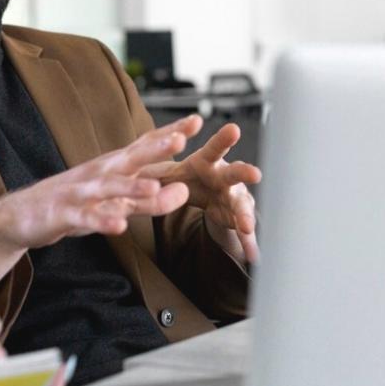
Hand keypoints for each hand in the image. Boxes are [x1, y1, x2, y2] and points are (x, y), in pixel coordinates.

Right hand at [0, 118, 197, 292]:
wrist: (21, 216)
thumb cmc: (75, 203)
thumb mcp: (117, 202)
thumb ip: (150, 198)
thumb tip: (185, 192)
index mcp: (112, 167)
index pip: (144, 146)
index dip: (170, 134)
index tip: (197, 121)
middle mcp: (98, 173)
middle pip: (130, 158)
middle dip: (154, 149)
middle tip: (180, 141)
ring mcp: (80, 193)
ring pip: (109, 188)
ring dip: (131, 186)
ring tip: (154, 186)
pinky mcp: (65, 215)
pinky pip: (86, 218)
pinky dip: (101, 220)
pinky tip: (118, 225)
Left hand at [151, 120, 260, 262]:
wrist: (205, 191)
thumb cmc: (187, 175)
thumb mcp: (169, 172)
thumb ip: (155, 171)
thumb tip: (130, 168)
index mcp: (208, 161)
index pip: (214, 148)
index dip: (223, 139)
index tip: (233, 129)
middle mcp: (225, 176)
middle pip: (235, 173)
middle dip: (245, 173)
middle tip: (254, 174)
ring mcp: (234, 197)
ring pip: (241, 205)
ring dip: (246, 215)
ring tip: (246, 227)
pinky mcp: (238, 218)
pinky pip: (242, 233)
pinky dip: (247, 244)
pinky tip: (252, 256)